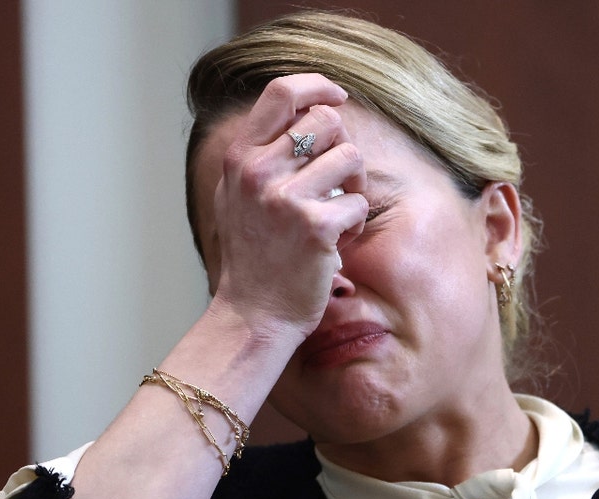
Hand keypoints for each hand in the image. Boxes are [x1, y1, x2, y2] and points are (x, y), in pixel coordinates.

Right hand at [208, 73, 367, 340]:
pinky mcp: (315, 227)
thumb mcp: (240, 195)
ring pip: (351, 158)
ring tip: (334, 217)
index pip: (281, 92)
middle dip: (342, 149)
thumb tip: (307, 106)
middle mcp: (258, 171)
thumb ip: (262, 151)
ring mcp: (285, 199)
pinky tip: (333, 245)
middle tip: (335, 184)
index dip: (317, 86)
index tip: (337, 96)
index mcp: (240, 158)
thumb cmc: (255, 256)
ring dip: (353, 188)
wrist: (253, 314)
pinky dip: (354, 226)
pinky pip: (358, 204)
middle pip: (328, 122)